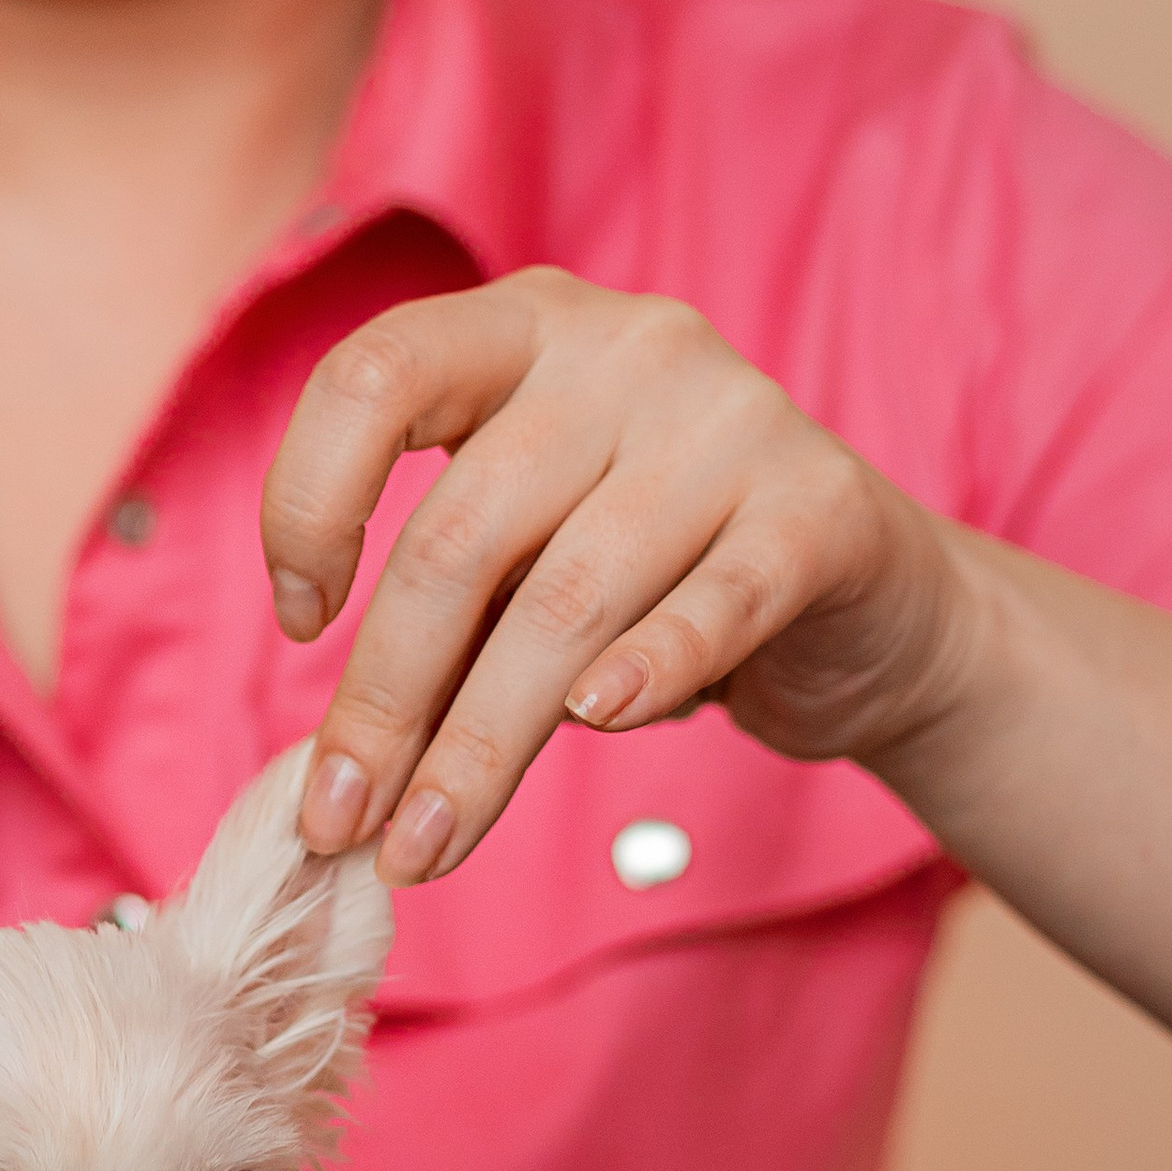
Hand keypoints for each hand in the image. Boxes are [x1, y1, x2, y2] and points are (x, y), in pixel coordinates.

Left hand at [262, 269, 966, 869]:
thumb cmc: (655, 571)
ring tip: (427, 845)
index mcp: (520, 325)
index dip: (308, 503)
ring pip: (566, 598)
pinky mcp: (821, 508)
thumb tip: (331, 763)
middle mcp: (624, 347)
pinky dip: (647, 673)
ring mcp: (731, 418)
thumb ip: (442, 607)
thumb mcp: (531, 549)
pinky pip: (713, 605)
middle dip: (386, 698)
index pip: (372, 376)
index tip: (300, 624)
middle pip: (460, 533)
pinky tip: (596, 726)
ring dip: (481, 746)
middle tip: (343, 820)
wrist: (871, 599)